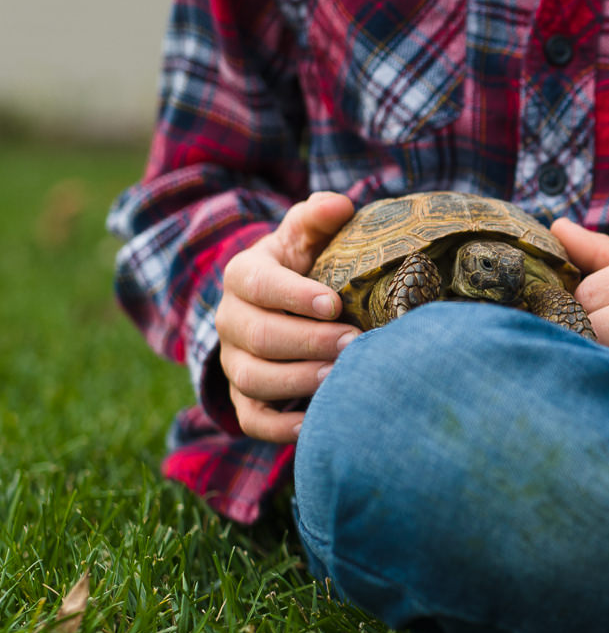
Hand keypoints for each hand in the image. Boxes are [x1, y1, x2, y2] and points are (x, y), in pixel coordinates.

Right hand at [216, 192, 357, 441]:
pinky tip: (317, 422)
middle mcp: (230, 321)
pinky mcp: (244, 398)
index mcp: (244, 276)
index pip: (258, 285)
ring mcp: (234, 362)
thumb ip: (317, 218)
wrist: (279, 306)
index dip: (294, 296)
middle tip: (354, 343)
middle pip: (260, 336)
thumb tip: (339, 204)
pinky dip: (281, 428)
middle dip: (309, 342)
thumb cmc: (303, 268)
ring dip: (299, 381)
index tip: (334, 303)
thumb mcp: (305, 238)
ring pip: (253, 379)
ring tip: (341, 377)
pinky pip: (252, 420)